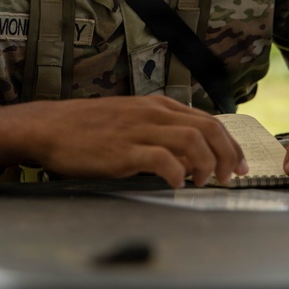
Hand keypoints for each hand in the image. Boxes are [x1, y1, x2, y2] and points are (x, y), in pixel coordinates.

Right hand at [0, 95, 246, 188]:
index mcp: (157, 105)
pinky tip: (177, 183)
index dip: (230, 143)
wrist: (50, 127)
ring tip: (205, 181)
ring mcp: (139, 130)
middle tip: (231, 176)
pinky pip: (162, 159)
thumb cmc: (87, 127)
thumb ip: (159, 130)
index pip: (207, 119)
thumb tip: (188, 153)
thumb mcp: (130, 119)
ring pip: (192, 140)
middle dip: (228, 154)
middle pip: (207, 128)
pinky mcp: (124, 150)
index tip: (238, 163)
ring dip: (207, 163)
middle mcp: (153, 113)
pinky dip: (177, 172)